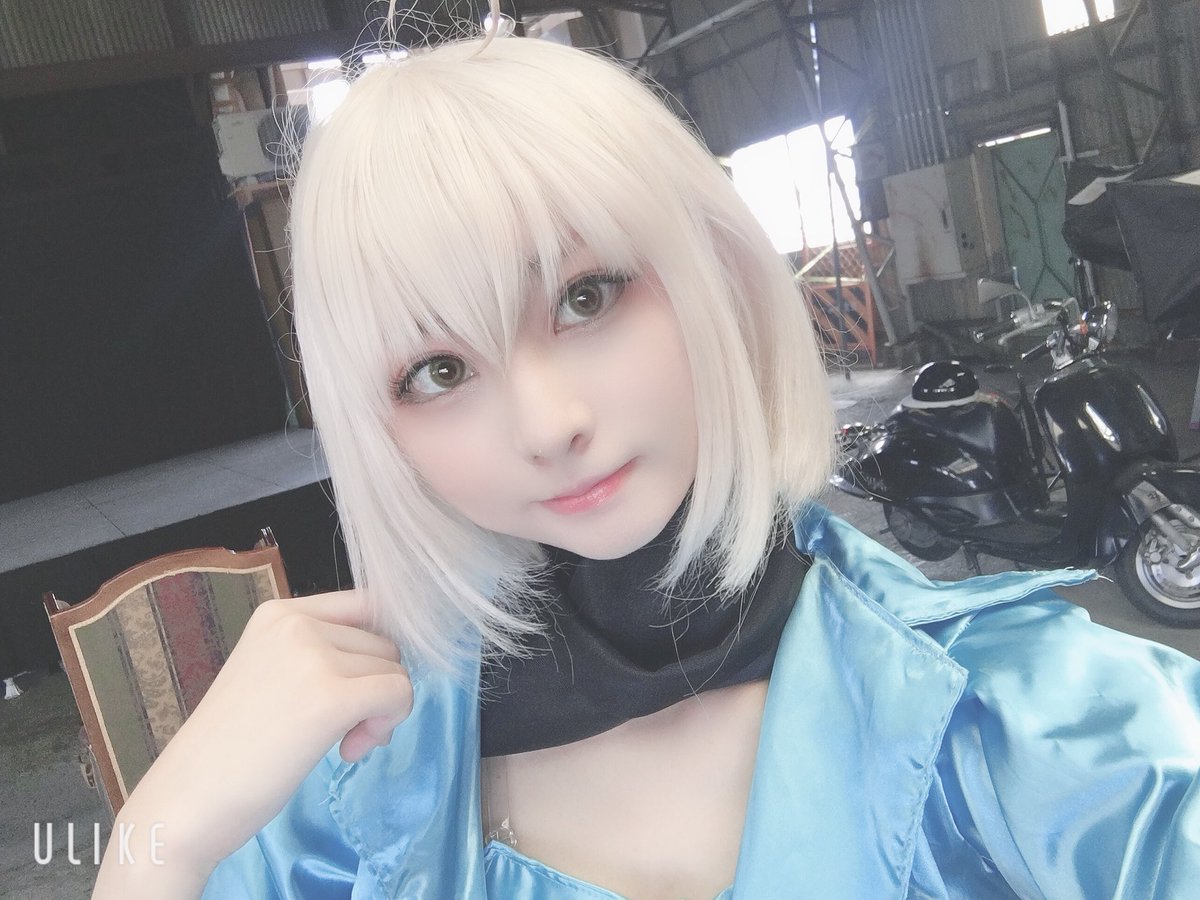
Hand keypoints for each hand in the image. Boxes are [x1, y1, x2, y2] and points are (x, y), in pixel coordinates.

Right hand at [94, 591, 411, 890]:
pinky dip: (386, 724)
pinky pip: (398, 694)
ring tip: (338, 743)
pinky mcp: (332, 697)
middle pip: (383, 644)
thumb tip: (392, 663)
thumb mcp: (273, 675)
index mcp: (280, 613)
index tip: (358, 689)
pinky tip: (348, 750)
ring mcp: (314, 657)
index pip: (366, 606)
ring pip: (395, 670)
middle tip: (339, 730)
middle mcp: (297, 623)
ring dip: (379, 712)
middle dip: (374, 687)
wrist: (184, 803)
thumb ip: (322, 657)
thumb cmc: (229, 750)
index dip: (376, 651)